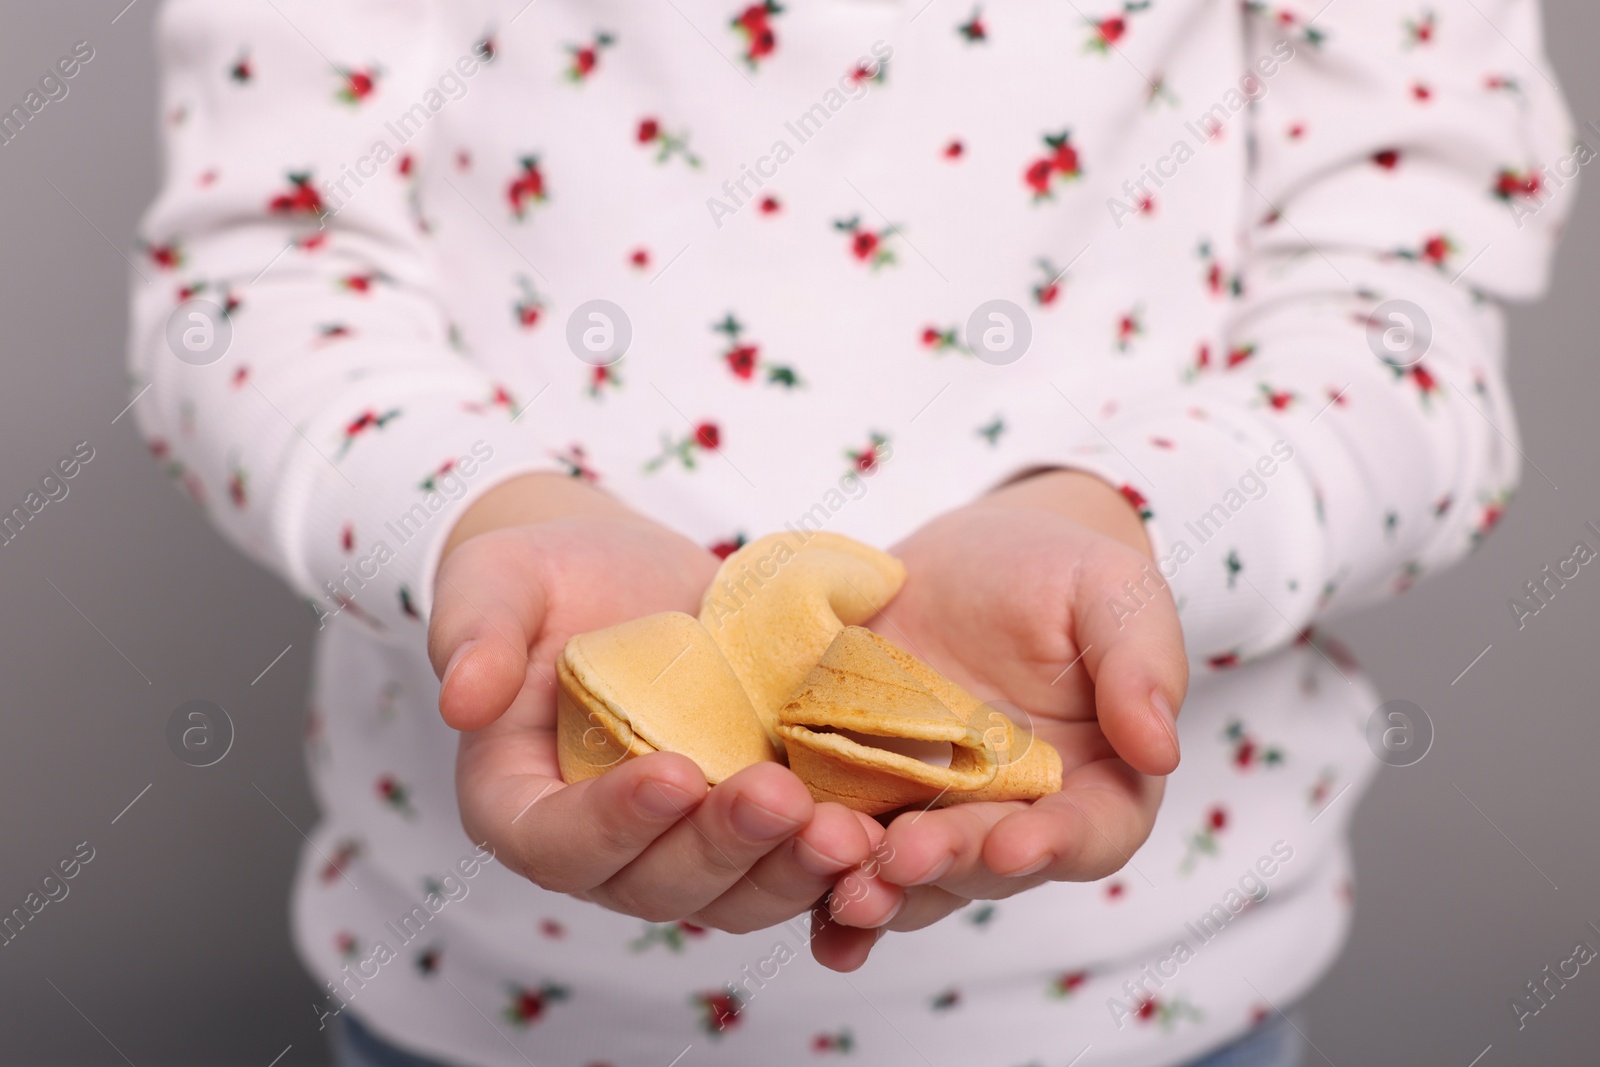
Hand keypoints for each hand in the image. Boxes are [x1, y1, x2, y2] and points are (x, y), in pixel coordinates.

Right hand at [430, 474, 874, 931]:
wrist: (632, 576)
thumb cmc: (550, 577)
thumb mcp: (498, 580)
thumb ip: (476, 633)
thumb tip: (459, 698)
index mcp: (523, 803)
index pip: (557, 842)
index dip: (612, 821)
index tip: (672, 771)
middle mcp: (606, 846)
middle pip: (658, 884)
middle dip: (722, 848)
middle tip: (779, 798)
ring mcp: (687, 845)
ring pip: (737, 893)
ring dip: (792, 871)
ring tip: (849, 831)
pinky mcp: (756, 828)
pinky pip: (794, 866)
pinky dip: (837, 864)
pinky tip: (886, 836)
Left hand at [811, 470, 1186, 969]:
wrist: (965, 560)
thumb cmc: (1056, 572)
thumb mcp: (1113, 591)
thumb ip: (1142, 661)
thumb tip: (1161, 746)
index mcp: (1093, 782)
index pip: (1089, 833)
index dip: (1056, 845)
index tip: (1020, 844)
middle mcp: (1011, 818)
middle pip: (986, 867)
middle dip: (945, 865)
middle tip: (903, 856)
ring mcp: (930, 816)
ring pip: (909, 876)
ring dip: (876, 889)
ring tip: (842, 885)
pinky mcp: (859, 797)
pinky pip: (840, 852)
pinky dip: (817, 887)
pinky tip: (800, 910)